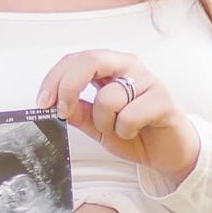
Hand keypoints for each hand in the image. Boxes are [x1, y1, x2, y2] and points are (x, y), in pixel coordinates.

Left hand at [35, 51, 199, 184]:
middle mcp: (129, 66)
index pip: (76, 59)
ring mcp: (148, 80)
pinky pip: (129, 116)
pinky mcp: (163, 99)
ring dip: (105, 123)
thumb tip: (53, 105)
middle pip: (91, 59)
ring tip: (118, 129)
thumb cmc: (134, 133)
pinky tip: (135, 132)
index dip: (55, 78)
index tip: (42, 102)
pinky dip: (125, 131)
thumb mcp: (97, 126)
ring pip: (108, 97)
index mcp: (110, 67)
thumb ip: (78, 113)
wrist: (168, 153)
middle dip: (69, 86)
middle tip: (63, 112)